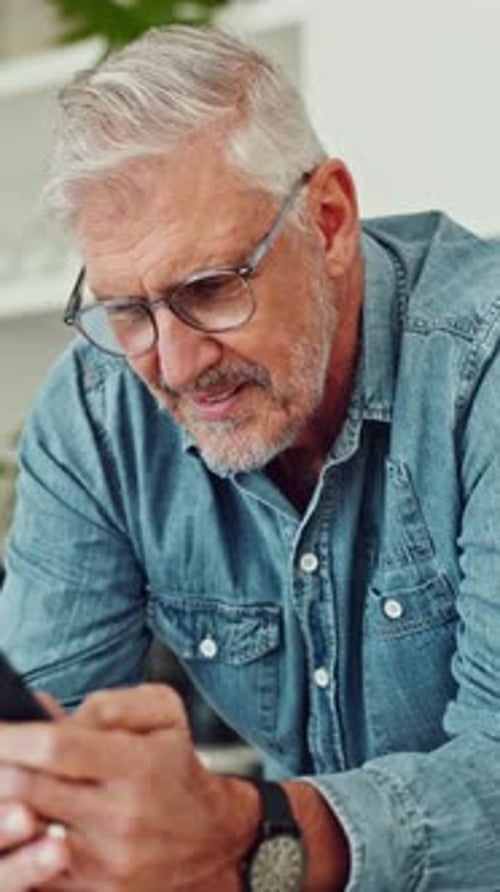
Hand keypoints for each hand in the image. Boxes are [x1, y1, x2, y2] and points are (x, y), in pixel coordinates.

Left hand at [0, 684, 259, 890]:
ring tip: (2, 785)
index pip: (56, 747)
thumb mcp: (162, 714)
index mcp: (136, 765)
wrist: (211, 838)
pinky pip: (36, 869)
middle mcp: (120, 816)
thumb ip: (108, 704)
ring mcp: (105, 861)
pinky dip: (17, 843)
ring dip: (3, 807)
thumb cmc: (177, 766)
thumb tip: (43, 709)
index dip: (12, 735)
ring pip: (24, 834)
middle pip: (29, 790)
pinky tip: (17, 819)